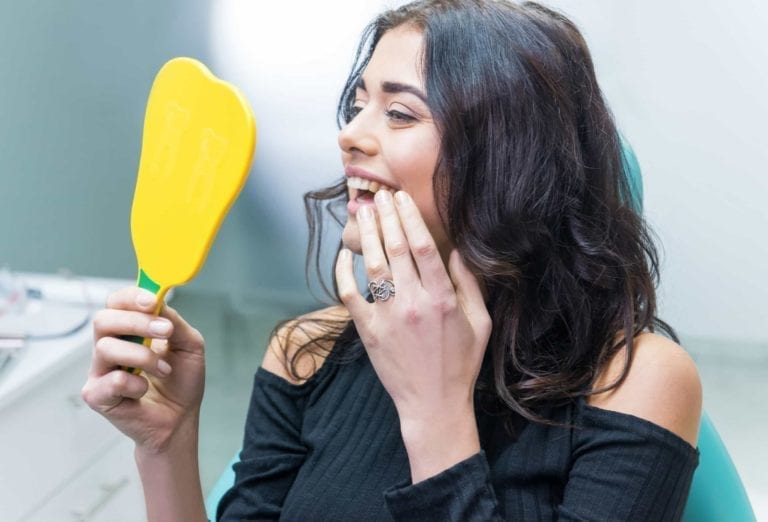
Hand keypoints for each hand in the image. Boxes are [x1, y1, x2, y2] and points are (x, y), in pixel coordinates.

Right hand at [81, 287, 205, 451]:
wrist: (180, 418)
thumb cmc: (181, 381)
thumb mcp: (189, 345)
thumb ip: (175, 322)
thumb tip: (160, 302)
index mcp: (129, 330)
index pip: (117, 302)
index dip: (131, 297)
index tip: (153, 301)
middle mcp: (110, 346)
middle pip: (104, 319)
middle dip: (136, 321)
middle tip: (165, 331)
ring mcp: (100, 370)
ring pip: (106, 348)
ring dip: (143, 357)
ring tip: (164, 369)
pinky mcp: (97, 395)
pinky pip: (110, 380)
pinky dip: (135, 384)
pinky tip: (144, 390)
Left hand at [336, 190, 491, 479]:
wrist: (433, 404)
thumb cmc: (460, 363)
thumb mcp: (480, 322)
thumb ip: (470, 284)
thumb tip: (458, 250)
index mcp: (443, 299)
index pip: (423, 247)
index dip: (410, 218)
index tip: (401, 198)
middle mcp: (414, 304)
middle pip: (395, 249)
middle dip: (387, 217)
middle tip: (379, 196)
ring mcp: (388, 318)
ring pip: (373, 266)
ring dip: (368, 236)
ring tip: (364, 213)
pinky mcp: (368, 331)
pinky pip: (350, 295)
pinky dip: (343, 272)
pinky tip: (344, 254)